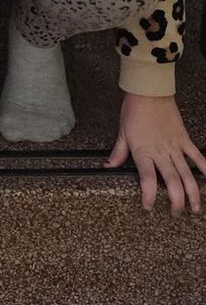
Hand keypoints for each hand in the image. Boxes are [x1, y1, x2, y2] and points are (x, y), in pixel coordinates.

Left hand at [107, 94, 205, 213]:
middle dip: (176, 201)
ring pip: (187, 174)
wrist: (149, 91)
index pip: (147, 179)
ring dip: (193, 193)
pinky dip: (205, 168)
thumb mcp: (122, 132)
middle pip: (172, 182)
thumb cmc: (134, 110)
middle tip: (175, 213)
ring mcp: (175, 147)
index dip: (149, 196)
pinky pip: (197, 156)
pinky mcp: (184, 139)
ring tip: (195, 208)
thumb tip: (108, 166)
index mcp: (143, 152)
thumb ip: (118, 153)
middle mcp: (161, 152)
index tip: (149, 207)